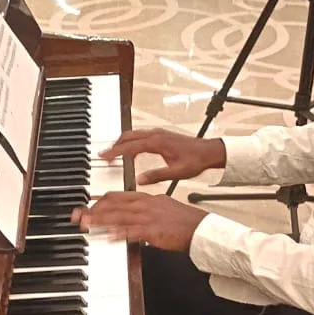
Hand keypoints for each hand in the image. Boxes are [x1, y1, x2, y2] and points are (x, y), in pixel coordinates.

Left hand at [72, 191, 204, 251]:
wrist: (200, 228)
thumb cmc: (184, 221)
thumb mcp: (163, 207)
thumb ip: (146, 209)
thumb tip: (133, 215)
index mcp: (147, 198)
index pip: (118, 197)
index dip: (100, 201)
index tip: (88, 206)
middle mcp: (145, 205)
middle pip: (114, 206)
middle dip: (93, 211)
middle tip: (79, 216)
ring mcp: (148, 218)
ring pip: (118, 217)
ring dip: (100, 221)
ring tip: (86, 224)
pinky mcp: (153, 231)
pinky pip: (132, 232)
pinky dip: (118, 234)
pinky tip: (108, 236)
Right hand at [100, 128, 225, 185]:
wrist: (210, 151)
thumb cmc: (196, 160)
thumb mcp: (176, 173)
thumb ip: (156, 176)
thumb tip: (139, 180)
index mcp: (157, 143)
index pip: (130, 146)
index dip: (115, 152)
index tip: (105, 157)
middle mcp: (156, 135)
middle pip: (127, 137)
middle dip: (113, 146)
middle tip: (103, 155)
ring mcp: (158, 133)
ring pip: (133, 134)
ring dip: (121, 142)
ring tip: (112, 153)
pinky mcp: (161, 135)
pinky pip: (140, 135)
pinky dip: (130, 141)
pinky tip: (129, 150)